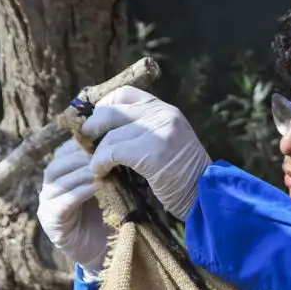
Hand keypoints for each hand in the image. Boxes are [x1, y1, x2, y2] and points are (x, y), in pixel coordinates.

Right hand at [37, 138, 108, 273]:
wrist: (106, 251)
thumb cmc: (109, 215)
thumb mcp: (108, 186)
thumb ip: (105, 168)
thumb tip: (117, 144)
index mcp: (62, 175)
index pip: (64, 152)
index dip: (81, 145)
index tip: (103, 141)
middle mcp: (50, 188)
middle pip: (57, 163)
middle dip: (80, 158)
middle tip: (103, 155)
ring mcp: (46, 205)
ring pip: (57, 181)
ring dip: (80, 173)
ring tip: (101, 170)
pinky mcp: (50, 221)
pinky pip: (61, 202)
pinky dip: (79, 192)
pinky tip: (97, 187)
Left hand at [82, 85, 211, 218]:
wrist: (205, 196)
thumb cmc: (184, 175)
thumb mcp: (168, 142)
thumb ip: (146, 130)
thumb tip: (106, 129)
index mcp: (166, 110)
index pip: (125, 93)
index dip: (105, 104)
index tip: (96, 121)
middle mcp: (163, 114)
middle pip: (112, 110)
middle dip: (93, 125)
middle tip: (84, 139)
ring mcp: (159, 132)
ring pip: (110, 135)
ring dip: (96, 152)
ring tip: (95, 165)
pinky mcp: (152, 152)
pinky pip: (113, 152)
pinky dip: (101, 163)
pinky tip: (101, 172)